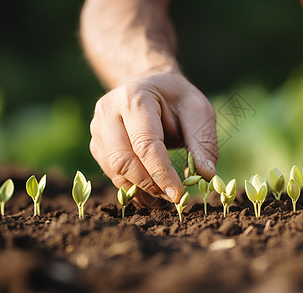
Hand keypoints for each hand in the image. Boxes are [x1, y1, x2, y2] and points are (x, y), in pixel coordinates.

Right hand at [89, 72, 217, 206]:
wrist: (151, 86)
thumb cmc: (177, 100)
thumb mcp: (199, 111)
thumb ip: (203, 142)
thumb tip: (206, 176)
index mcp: (134, 98)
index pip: (145, 144)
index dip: (162, 173)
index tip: (179, 194)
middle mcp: (108, 111)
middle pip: (122, 160)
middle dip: (149, 184)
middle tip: (172, 196)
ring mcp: (98, 128)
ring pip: (114, 170)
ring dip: (139, 189)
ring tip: (164, 195)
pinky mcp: (97, 144)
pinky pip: (111, 172)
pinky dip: (131, 186)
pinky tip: (151, 190)